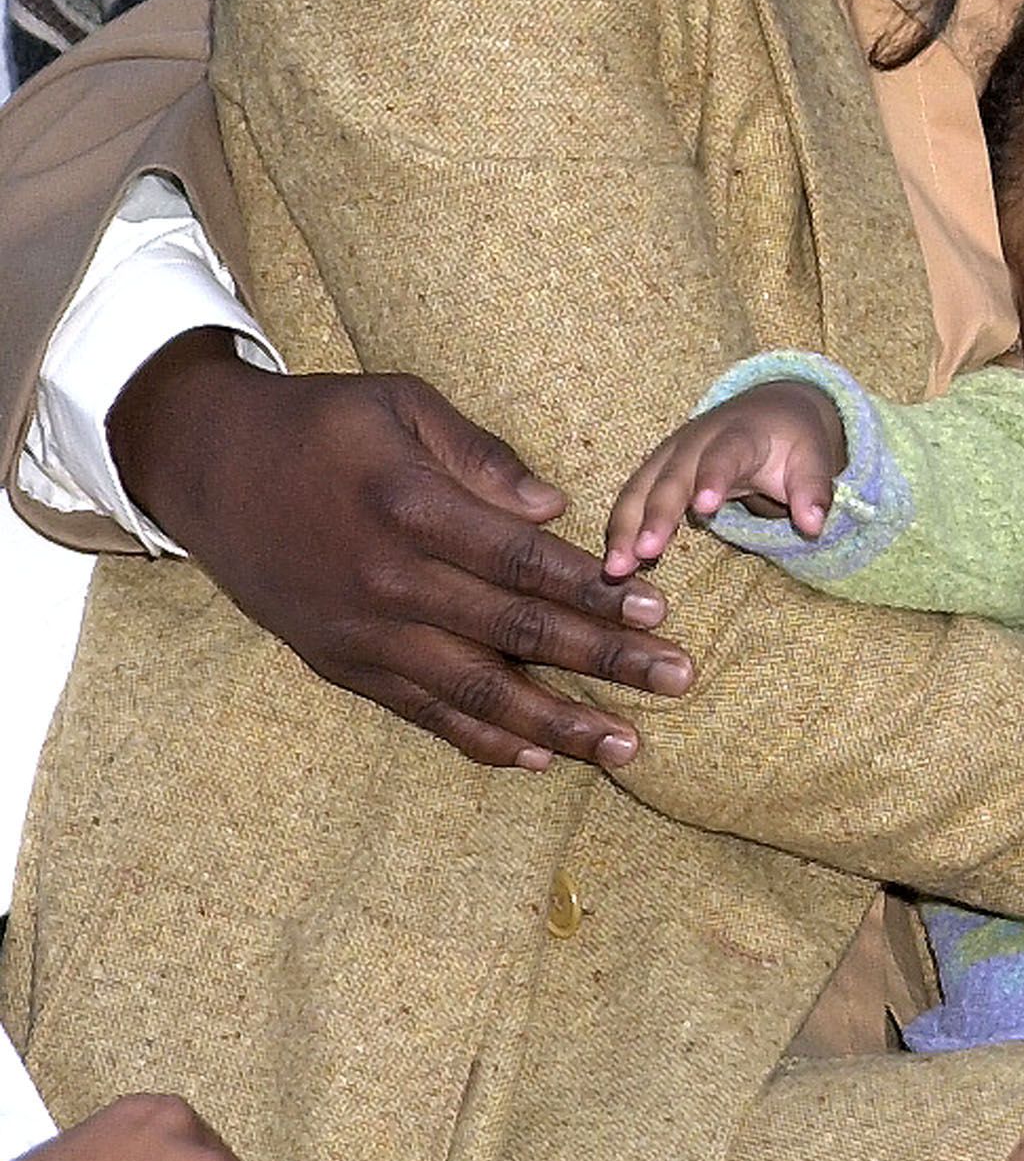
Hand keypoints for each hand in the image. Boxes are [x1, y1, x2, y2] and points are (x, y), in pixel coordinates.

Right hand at [107, 331, 693, 770]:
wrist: (207, 467)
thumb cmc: (319, 423)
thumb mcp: (400, 403)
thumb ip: (479, 454)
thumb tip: (554, 507)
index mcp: (410, 506)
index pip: (522, 561)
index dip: (594, 592)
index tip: (660, 611)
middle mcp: (387, 580)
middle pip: (513, 632)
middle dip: (604, 662)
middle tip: (679, 680)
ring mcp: (363, 632)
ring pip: (474, 692)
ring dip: (557, 723)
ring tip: (626, 745)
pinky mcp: (342, 664)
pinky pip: (423, 714)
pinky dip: (482, 741)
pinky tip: (538, 757)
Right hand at [604, 383, 847, 577]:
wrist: (769, 410)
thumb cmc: (791, 441)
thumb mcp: (812, 457)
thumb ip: (814, 489)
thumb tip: (814, 525)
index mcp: (739, 434)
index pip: (725, 454)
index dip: (714, 477)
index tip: (704, 506)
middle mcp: (696, 441)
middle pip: (672, 476)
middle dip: (656, 512)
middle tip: (644, 551)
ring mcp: (670, 455)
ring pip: (641, 488)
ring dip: (626, 527)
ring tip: (615, 568)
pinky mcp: (656, 471)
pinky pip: (632, 499)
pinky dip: (620, 528)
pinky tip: (613, 563)